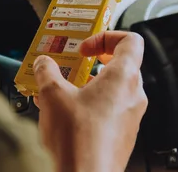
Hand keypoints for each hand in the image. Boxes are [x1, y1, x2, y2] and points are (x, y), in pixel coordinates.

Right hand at [33, 31, 147, 171]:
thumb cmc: (77, 139)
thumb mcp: (52, 93)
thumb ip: (47, 71)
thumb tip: (44, 63)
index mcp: (123, 78)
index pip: (131, 41)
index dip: (107, 36)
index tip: (86, 47)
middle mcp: (133, 96)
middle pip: (122, 65)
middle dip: (94, 63)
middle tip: (73, 66)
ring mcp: (130, 118)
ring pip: (114, 90)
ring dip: (89, 86)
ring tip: (63, 91)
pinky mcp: (122, 136)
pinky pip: (110, 111)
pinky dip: (91, 106)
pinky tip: (66, 114)